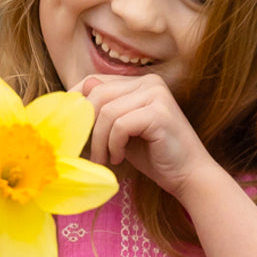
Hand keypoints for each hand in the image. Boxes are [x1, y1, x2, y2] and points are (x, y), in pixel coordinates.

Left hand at [79, 73, 220, 206]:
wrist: (188, 176)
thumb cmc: (154, 156)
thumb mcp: (122, 132)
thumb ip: (103, 115)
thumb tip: (76, 97)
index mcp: (139, 82)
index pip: (95, 81)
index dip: (75, 102)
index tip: (68, 126)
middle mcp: (149, 82)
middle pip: (98, 94)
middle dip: (87, 126)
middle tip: (87, 151)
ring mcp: (156, 94)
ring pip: (107, 112)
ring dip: (99, 141)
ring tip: (105, 159)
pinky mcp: (159, 112)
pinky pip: (120, 125)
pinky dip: (114, 145)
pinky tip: (119, 158)